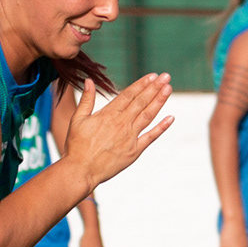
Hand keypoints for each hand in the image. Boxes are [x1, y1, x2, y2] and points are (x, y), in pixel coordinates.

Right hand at [62, 74, 172, 190]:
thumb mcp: (77, 119)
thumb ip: (86, 99)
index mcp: (108, 114)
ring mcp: (130, 137)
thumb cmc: (76, 145)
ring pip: (148, 115)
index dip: (142, 84)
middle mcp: (122, 123)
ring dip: (159, 101)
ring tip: (169, 89)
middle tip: (166, 76)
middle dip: (154, 88)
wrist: (81, 170)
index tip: (152, 76)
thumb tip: (89, 80)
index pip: (129, 95)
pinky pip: (151, 137)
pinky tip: (171, 118)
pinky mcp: (135, 151)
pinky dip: (162, 127)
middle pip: (141, 102)